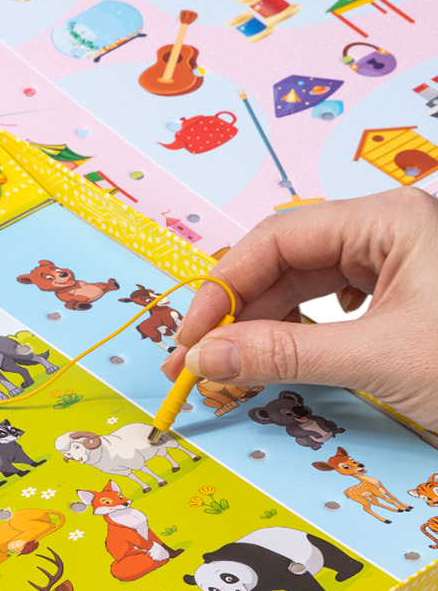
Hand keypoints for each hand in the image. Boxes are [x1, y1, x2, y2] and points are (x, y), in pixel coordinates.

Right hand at [162, 189, 437, 429]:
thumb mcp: (380, 359)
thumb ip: (284, 356)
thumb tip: (205, 359)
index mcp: (389, 220)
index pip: (276, 238)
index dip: (222, 288)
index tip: (189, 338)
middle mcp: (388, 234)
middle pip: (283, 261)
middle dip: (234, 313)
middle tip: (193, 363)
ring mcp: (396, 266)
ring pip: (301, 287)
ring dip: (258, 329)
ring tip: (225, 369)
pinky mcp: (401, 301)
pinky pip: (328, 308)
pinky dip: (293, 336)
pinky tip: (279, 357)